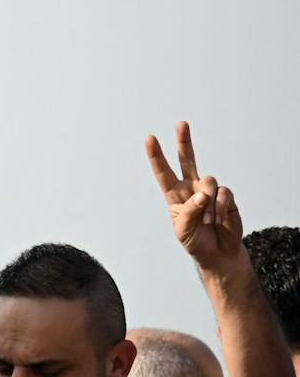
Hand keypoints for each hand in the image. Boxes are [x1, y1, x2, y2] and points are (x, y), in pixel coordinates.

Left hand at [145, 121, 244, 269]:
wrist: (217, 252)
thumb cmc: (195, 240)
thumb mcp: (182, 230)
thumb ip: (188, 212)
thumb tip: (201, 195)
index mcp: (174, 194)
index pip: (163, 172)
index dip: (156, 155)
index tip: (149, 138)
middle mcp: (191, 188)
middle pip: (187, 160)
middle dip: (184, 142)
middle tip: (181, 124)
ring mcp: (209, 191)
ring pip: (208, 180)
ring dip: (207, 202)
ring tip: (207, 220)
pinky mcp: (226, 197)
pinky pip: (223, 193)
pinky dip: (219, 207)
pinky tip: (217, 220)